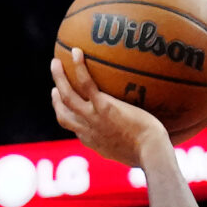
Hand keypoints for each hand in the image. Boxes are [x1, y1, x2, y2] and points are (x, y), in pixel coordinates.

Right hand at [51, 49, 169, 166]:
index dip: (67, 116)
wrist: (151, 154)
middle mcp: (88, 130)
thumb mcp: (135, 154)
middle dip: (55, 99)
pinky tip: (76, 51)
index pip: (74, 128)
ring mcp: (93, 118)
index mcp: (93, 142)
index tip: (66, 107)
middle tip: (55, 85)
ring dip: (58, 78)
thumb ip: (131, 144)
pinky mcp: (103, 107)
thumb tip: (143, 137)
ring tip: (56, 62)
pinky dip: (78, 66)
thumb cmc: (150, 155)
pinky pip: (85, 83)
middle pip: (63, 113)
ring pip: (66, 95)